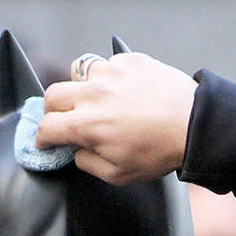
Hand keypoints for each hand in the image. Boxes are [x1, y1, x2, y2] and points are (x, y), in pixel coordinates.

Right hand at [36, 52, 196, 184]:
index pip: (46, 126)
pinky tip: (120, 91)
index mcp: (87, 125)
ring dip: (80, 89)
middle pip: (53, 95)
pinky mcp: (129, 60)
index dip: (42, 137)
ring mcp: (111, 73)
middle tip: (63, 120)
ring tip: (94, 102)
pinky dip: (107, 78)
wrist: (193, 124)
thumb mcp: (118, 174)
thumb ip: (88, 164)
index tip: (45, 140)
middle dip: (52, 111)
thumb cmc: (160, 150)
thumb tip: (77, 154)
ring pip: (78, 73)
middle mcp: (93, 94)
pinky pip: (106, 65)